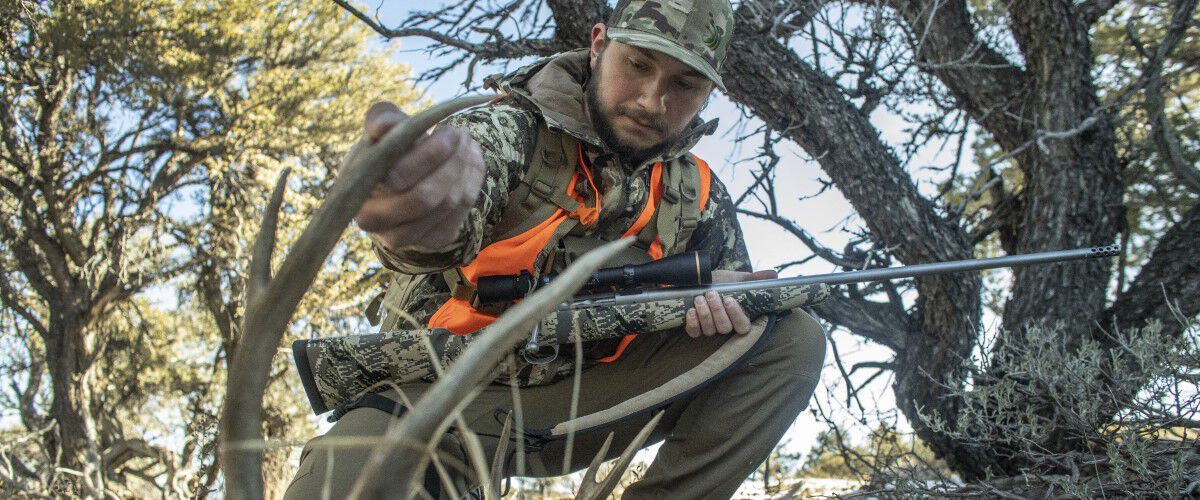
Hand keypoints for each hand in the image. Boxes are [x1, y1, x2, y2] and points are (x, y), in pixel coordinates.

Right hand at [349, 101, 485, 249]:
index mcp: (356, 193)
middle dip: (452, 162)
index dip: (429, 155)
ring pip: (447, 203)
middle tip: (462, 135)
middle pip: (425, 197)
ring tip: (468, 144)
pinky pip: (462, 211)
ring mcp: (403, 236)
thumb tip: (385, 125)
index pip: (397, 178)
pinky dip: (472, 182)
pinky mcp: (431, 240)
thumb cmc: (386, 154)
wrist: (395, 189)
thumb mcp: (380, 132)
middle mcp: (375, 222)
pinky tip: (471, 161)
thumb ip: (381, 120)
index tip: (449, 131)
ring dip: (465, 168)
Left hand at [684, 269, 777, 336]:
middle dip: (717, 311)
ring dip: (704, 313)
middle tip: (711, 294)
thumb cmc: (720, 282)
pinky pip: (694, 333)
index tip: (729, 300)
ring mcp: (709, 328)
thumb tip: (773, 275)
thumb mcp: (737, 279)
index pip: (743, 326)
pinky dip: (693, 323)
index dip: (736, 316)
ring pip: (710, 330)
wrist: (697, 281)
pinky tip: (691, 310)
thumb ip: (755, 279)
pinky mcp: (694, 328)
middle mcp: (725, 325)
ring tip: (699, 297)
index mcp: (738, 316)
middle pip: (725, 328)